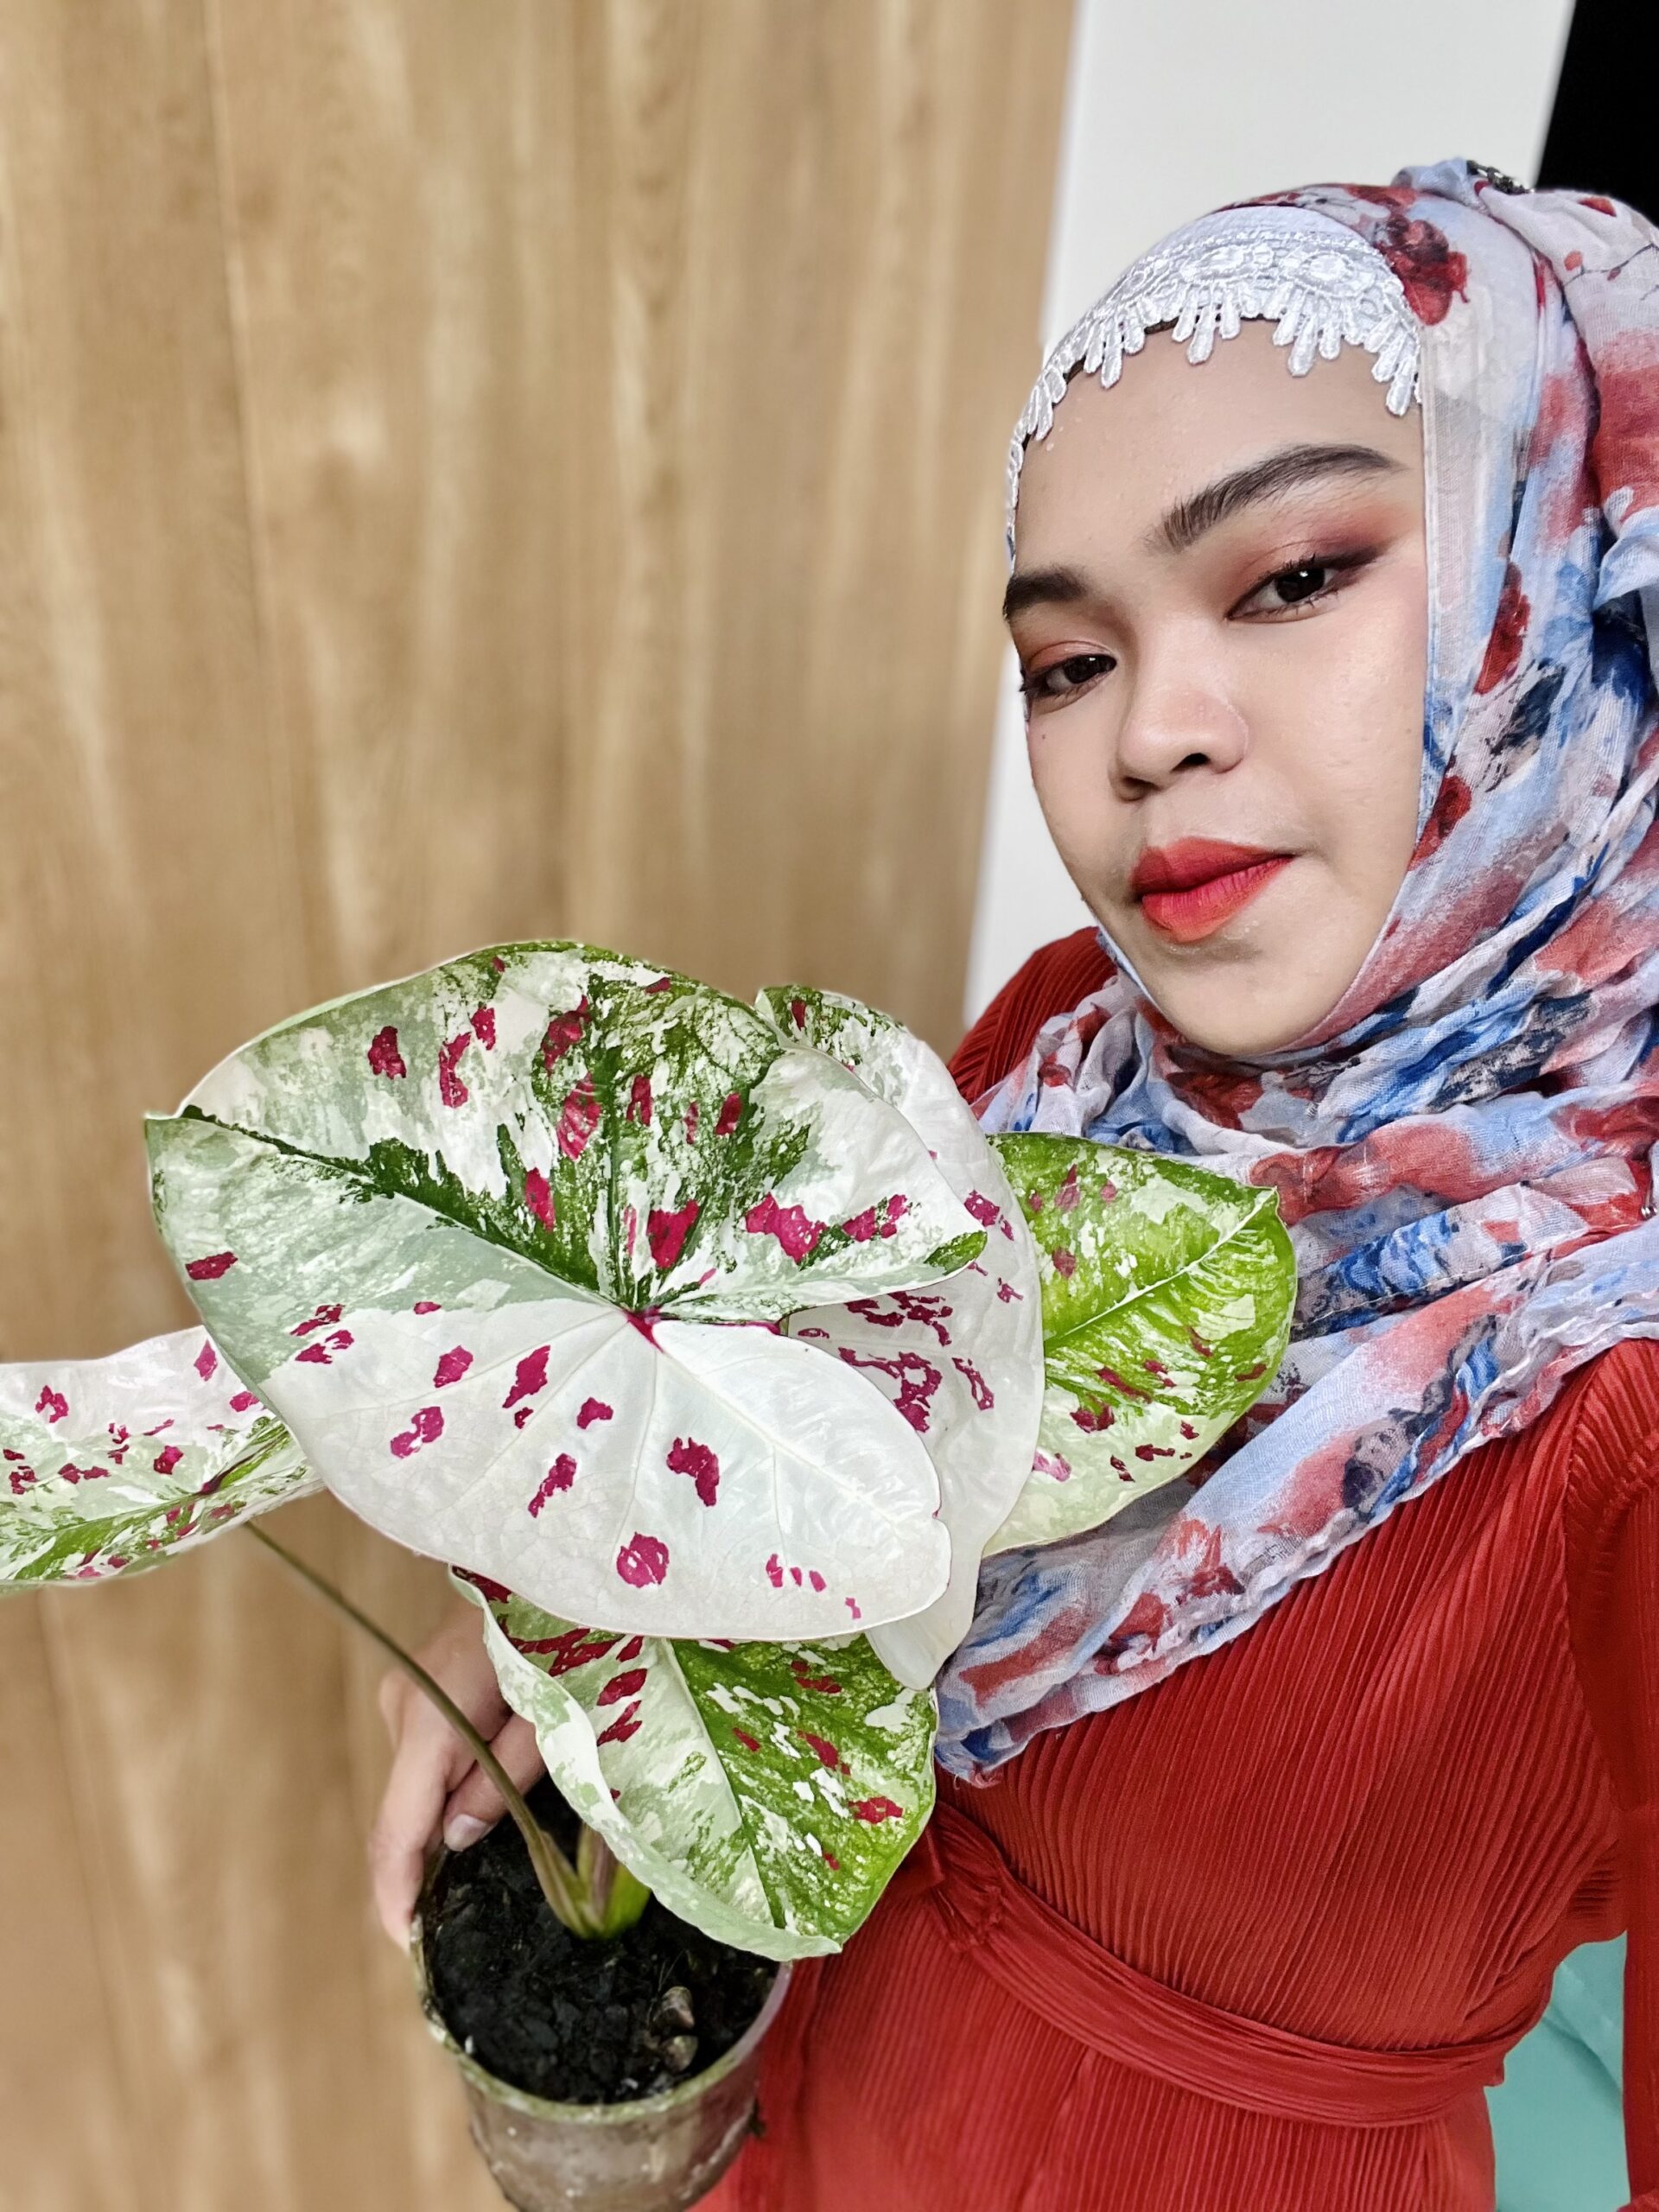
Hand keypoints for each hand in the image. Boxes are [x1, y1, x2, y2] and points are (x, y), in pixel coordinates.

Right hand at [368, 1601, 546, 1944]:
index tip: (408, 1943)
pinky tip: (489, 1791)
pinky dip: (452, 1782)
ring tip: (507, 1824)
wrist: (558, 1557)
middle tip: (474, 1900)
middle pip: (407, 1810)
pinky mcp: (422, 1685)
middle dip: (434, 1857)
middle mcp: (404, 1707)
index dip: (397, 1891)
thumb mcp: (554, 1716)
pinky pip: (429, 1755)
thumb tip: (457, 1839)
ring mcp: (408, 1692)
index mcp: (431, 1719)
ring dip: (451, 1812)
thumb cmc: (571, 1631)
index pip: (399, 1827)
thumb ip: (505, 1781)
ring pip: (419, 1783)